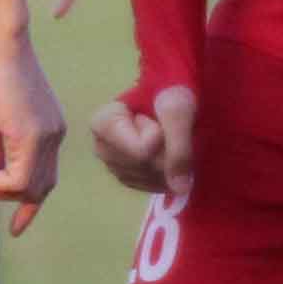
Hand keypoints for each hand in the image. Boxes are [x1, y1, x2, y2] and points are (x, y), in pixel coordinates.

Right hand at [0, 23, 65, 236]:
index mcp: (48, 130)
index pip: (45, 179)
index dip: (29, 206)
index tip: (16, 226)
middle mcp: (54, 137)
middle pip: (37, 189)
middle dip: (3, 194)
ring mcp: (48, 137)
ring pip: (27, 190)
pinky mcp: (33, 136)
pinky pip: (16, 180)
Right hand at [90, 82, 195, 196]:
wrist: (172, 95)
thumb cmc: (169, 94)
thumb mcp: (178, 110)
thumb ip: (179, 146)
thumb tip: (180, 189)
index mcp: (102, 124)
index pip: (141, 151)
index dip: (159, 136)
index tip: (156, 116)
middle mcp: (102, 148)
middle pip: (145, 167)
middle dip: (166, 152)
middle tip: (168, 128)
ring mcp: (114, 166)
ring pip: (149, 179)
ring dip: (169, 163)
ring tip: (168, 139)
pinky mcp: (128, 178)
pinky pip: (152, 187)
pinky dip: (168, 174)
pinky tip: (170, 158)